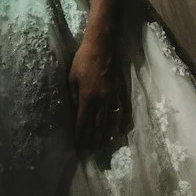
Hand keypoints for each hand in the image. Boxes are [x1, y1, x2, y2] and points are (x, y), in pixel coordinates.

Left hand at [68, 33, 125, 151]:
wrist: (101, 45)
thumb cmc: (82, 60)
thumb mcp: (71, 78)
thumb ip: (73, 97)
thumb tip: (75, 113)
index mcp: (87, 97)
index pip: (83, 122)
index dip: (81, 135)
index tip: (79, 146)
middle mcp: (102, 100)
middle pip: (98, 125)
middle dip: (94, 139)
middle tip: (91, 150)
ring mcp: (113, 96)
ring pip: (111, 120)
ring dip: (107, 134)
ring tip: (104, 145)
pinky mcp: (121, 90)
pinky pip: (124, 109)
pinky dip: (123, 121)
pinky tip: (122, 130)